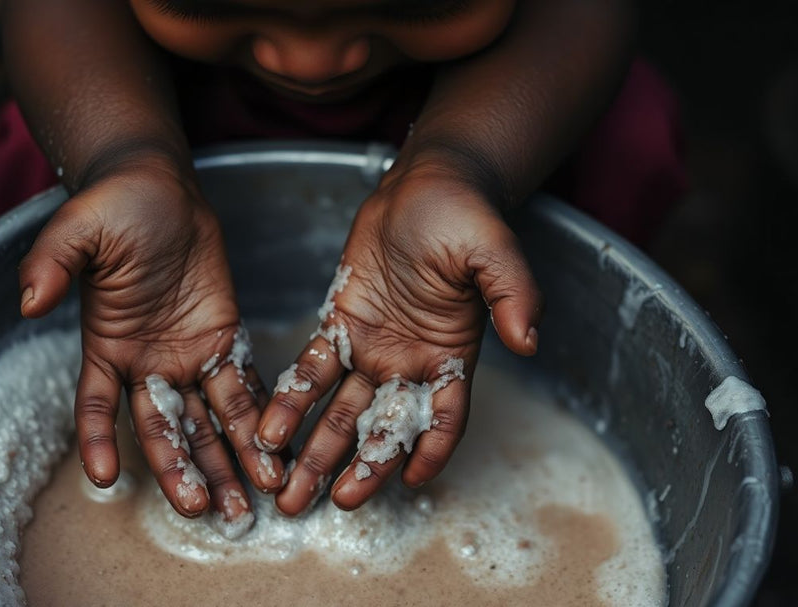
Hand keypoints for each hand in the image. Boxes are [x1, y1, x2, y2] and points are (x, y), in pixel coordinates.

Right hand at [19, 159, 283, 531]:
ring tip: (249, 504)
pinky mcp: (223, 339)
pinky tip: (273, 454)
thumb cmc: (112, 204)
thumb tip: (27, 301)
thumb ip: (50, 264)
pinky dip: (255, 420)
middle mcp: (145, 362)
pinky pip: (241, 386)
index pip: (96, 405)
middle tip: (206, 512)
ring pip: (207, 420)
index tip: (105, 480)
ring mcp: (186, 355)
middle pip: (163, 428)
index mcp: (106, 345)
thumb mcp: (74, 229)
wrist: (157, 185)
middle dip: (184, 470)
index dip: (98, 441)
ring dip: (227, 462)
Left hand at [255, 165, 541, 515]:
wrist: (425, 183)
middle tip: (324, 505)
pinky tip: (269, 431)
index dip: (430, 450)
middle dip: (355, 468)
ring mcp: (373, 348)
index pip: (444, 416)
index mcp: (452, 354)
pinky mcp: (340, 326)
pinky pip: (312, 370)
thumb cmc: (466, 214)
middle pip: (382, 428)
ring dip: (314, 451)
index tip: (408, 482)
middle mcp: (410, 363)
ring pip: (340, 412)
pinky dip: (292, 401)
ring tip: (287, 491)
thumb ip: (513, 295)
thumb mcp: (496, 252)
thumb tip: (528, 341)